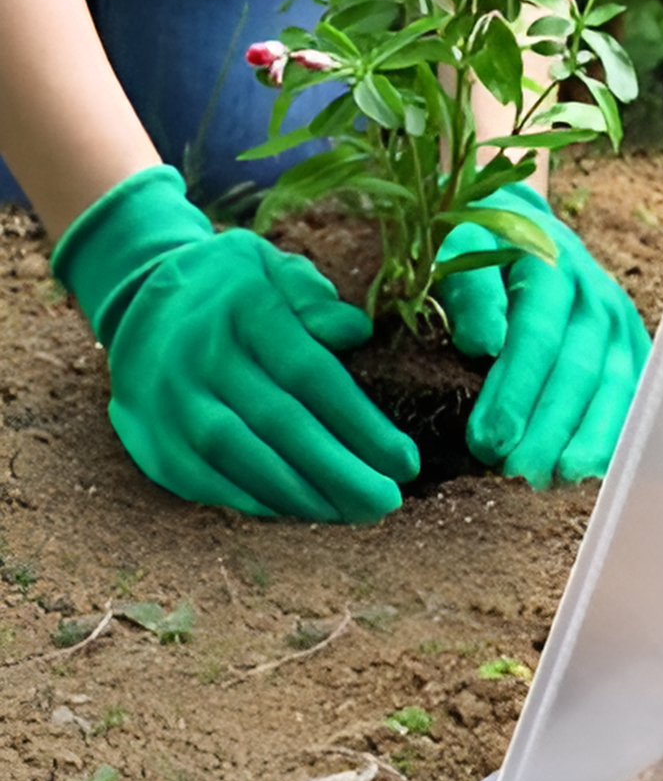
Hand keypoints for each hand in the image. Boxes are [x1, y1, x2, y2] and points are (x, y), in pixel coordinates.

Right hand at [51, 167, 418, 520]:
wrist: (139, 301)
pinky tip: (304, 510)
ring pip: (241, 458)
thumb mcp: (276, 269)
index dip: (360, 423)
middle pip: (279, 424)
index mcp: (246, 309)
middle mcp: (202, 356)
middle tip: (388, 500)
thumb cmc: (237, 291)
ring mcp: (171, 401)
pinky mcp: (154, 440)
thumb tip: (356, 331)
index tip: (405, 460)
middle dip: (340, 472)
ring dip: (302, 495)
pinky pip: (208, 480)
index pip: (310, 373)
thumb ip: (316, 298)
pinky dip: (258, 500)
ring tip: (353, 512)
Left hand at [437, 182, 649, 485]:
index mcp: (550, 263)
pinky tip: (595, 468)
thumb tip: (483, 343)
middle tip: (516, 472)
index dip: (514, 390)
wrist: (521, 225)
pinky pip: (634, 394)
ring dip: (587, 436)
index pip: (536, 333)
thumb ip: (468, 290)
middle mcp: (593, 293)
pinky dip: (617, 432)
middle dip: (549, 425)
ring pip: (614, 385)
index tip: (487, 438)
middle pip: (578, 367)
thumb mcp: (459, 248)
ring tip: (558, 478)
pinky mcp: (632, 345)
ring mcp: (619, 321)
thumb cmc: (479, 248)